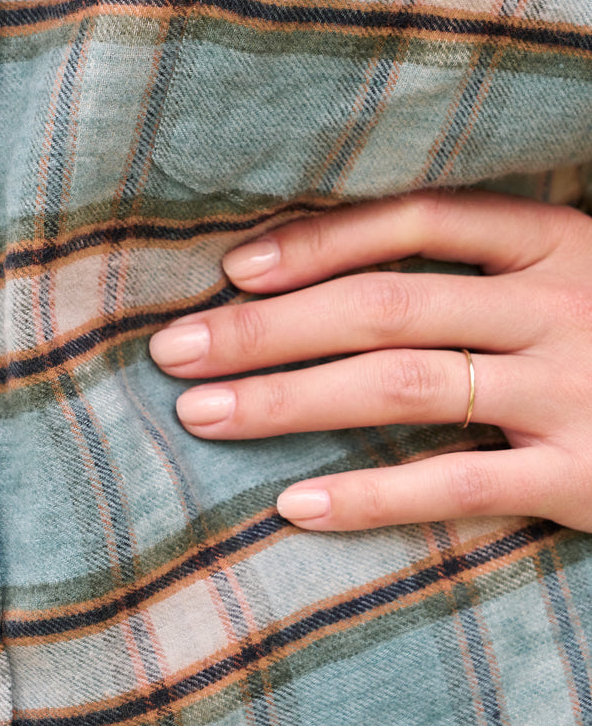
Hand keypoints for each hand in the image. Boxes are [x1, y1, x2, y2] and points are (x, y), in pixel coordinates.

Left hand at [148, 190, 591, 531]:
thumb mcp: (567, 274)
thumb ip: (477, 268)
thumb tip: (324, 271)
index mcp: (553, 239)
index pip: (418, 220)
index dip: (319, 240)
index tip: (233, 268)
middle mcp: (558, 305)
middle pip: (385, 306)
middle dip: (269, 327)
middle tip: (175, 349)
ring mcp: (572, 392)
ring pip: (403, 388)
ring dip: (289, 400)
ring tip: (201, 414)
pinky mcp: (586, 480)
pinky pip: (459, 488)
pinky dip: (371, 496)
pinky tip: (293, 505)